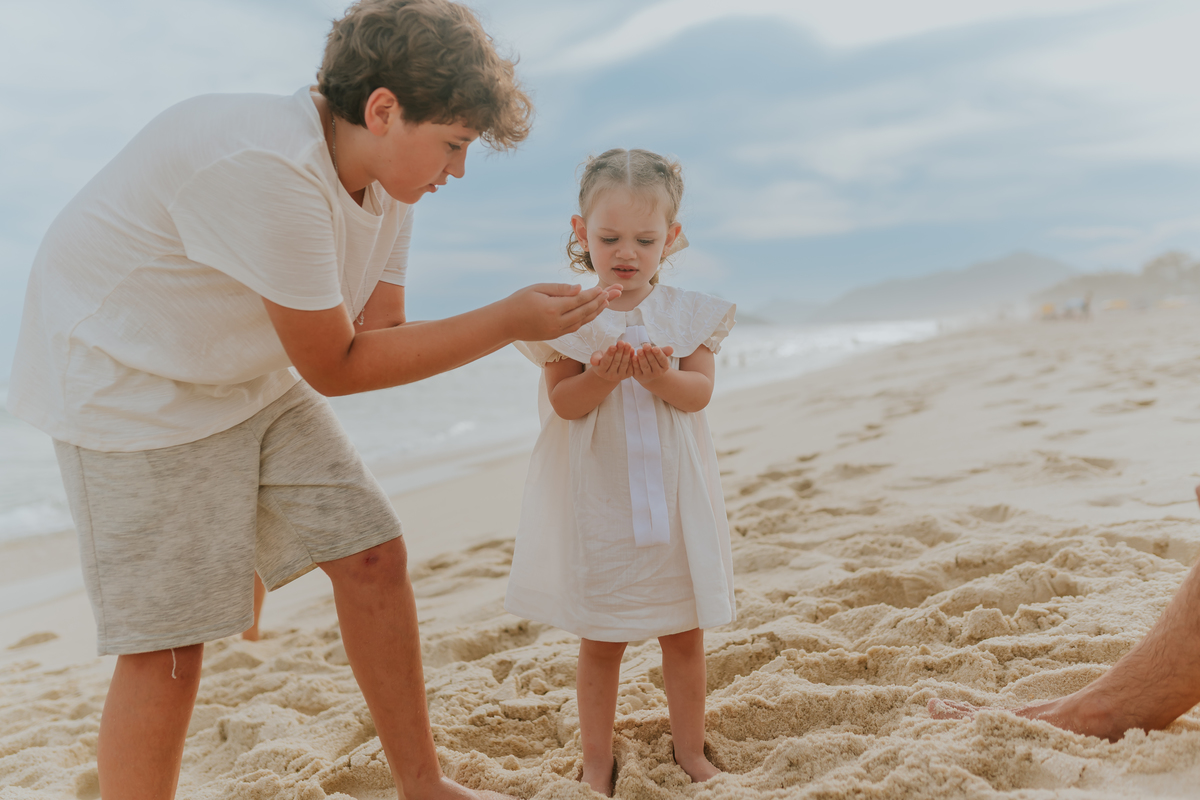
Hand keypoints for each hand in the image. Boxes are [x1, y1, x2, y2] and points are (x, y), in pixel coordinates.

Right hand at [505, 283, 621, 340]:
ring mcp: (557, 331)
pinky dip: (586, 319)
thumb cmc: (519, 301)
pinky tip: (592, 312)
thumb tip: (580, 288)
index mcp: (552, 308)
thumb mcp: (537, 289)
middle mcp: (557, 322)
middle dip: (601, 302)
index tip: (604, 288)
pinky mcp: (556, 335)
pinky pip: (575, 327)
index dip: (593, 294)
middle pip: (585, 311)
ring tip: (607, 302)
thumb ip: (560, 289)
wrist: (505, 323)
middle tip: (614, 293)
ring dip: (596, 311)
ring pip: (582, 321)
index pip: (579, 300)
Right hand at [588, 341, 635, 381]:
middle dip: (619, 351)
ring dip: (627, 354)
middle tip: (622, 342)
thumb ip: (595, 358)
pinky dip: (632, 358)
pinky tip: (632, 350)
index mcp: (601, 371)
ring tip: (628, 344)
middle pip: (615, 362)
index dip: (610, 354)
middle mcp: (610, 376)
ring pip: (624, 364)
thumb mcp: (596, 356)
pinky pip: (630, 367)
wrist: (609, 368)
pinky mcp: (627, 376)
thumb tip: (594, 362)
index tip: (613, 346)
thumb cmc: (602, 359)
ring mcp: (619, 377)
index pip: (605, 362)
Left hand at [632, 344, 673, 385]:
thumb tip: (670, 348)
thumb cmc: (655, 360)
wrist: (649, 374)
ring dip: (642, 358)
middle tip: (645, 346)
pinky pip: (637, 369)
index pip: (662, 359)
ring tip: (639, 350)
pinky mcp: (639, 377)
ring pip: (645, 366)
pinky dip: (635, 363)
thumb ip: (665, 351)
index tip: (655, 347)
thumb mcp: (661, 355)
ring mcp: (648, 376)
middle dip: (649, 353)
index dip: (658, 354)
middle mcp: (657, 373)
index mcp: (665, 366)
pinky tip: (633, 357)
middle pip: (653, 362)